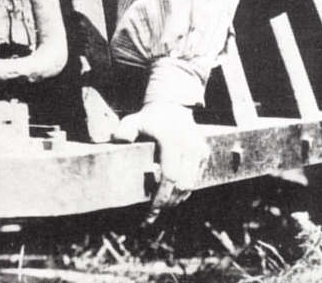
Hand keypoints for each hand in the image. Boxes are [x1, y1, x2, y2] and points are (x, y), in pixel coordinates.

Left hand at [112, 102, 208, 218]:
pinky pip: (195, 179)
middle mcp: (189, 146)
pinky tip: (170, 195)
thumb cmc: (149, 119)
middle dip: (167, 203)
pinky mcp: (204, 154)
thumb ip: (124, 132)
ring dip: (175, 200)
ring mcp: (199, 150)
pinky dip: (183, 191)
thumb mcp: (132, 121)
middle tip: (152, 215)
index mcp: (171, 140)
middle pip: (181, 185)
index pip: (169, 176)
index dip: (161, 197)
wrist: (172, 106)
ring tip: (159, 207)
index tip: (150, 211)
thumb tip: (117, 142)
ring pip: (190, 186)